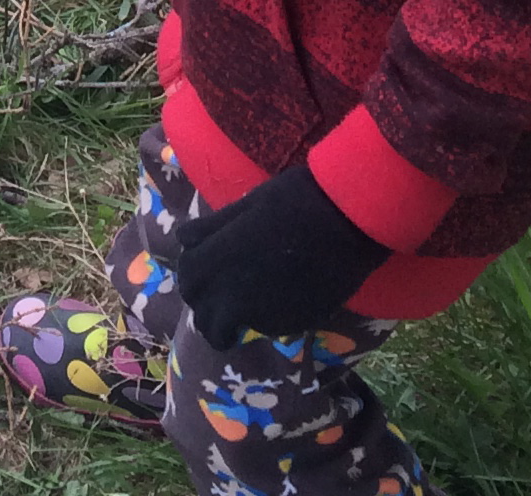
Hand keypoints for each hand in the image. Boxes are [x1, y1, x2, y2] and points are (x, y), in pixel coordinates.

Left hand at [172, 165, 387, 348]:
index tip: (202, 274)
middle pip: (204, 317)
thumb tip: (185, 240)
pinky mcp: (292, 326)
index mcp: (217, 258)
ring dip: (234, 320)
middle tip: (221, 295)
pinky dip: (265, 319)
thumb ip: (211, 230)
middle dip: (208, 309)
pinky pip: (266, 330)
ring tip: (249, 299)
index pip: (187, 281)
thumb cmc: (291, 200)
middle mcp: (234, 294)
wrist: (345, 220)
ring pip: (234, 329)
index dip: (193, 278)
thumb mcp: (242, 205)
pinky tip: (280, 296)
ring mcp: (263, 315)